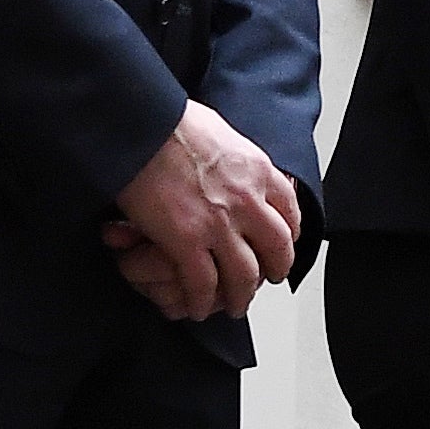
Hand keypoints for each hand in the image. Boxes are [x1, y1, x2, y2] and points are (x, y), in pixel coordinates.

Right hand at [102, 102, 298, 319]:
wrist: (139, 125)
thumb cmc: (168, 121)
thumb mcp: (222, 132)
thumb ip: (235, 157)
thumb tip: (233, 161)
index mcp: (258, 172)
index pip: (290, 210)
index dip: (289, 233)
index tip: (284, 243)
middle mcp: (247, 201)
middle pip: (277, 249)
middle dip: (276, 269)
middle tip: (271, 278)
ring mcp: (218, 225)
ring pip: (244, 275)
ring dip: (242, 296)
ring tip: (237, 305)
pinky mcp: (185, 242)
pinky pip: (203, 283)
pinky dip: (202, 301)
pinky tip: (198, 307)